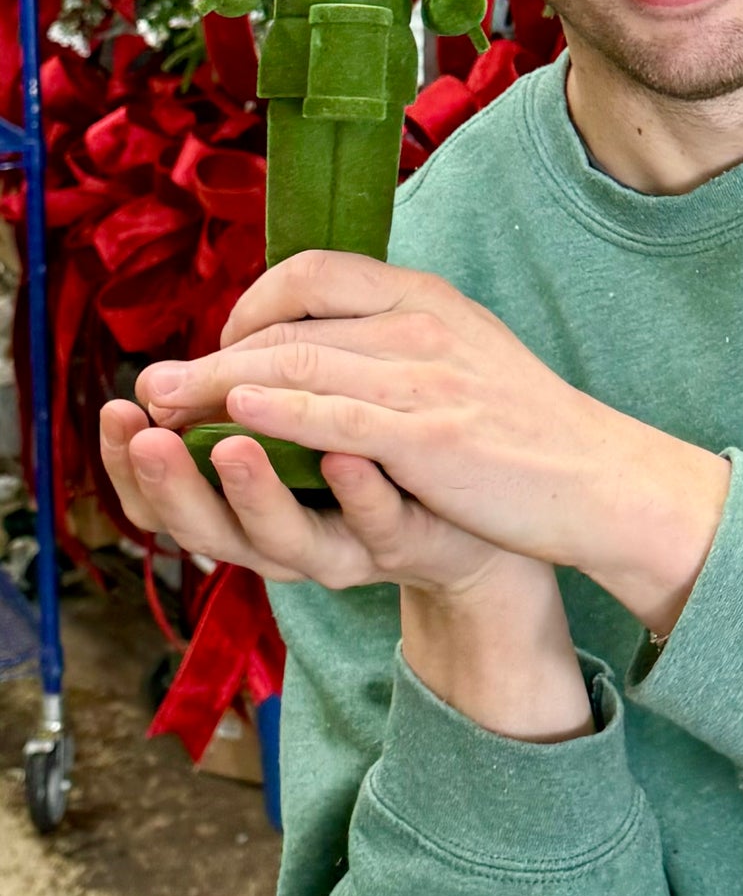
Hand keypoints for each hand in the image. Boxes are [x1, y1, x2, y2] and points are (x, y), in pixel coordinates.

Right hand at [99, 398, 517, 598]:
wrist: (476, 514)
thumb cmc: (374, 459)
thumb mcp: (306, 423)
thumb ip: (259, 392)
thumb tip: (201, 351)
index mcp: (243, 506)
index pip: (162, 500)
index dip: (127, 464)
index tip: (114, 413)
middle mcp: (282, 536)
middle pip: (207, 527)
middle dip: (172, 485)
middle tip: (146, 439)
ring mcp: (344, 544)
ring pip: (284, 537)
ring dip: (255, 491)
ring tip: (233, 445)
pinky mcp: (405, 541)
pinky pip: (376, 523)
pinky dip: (358, 492)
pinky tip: (345, 455)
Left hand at [133, 252, 730, 630]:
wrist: (600, 479)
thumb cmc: (527, 430)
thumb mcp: (464, 353)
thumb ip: (397, 338)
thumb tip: (326, 339)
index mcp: (425, 298)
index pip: (315, 272)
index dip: (254, 304)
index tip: (225, 345)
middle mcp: (420, 324)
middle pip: (289, 324)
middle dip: (211, 356)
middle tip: (156, 385)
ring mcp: (425, 377)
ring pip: (298, 366)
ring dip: (217, 386)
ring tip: (164, 407)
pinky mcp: (430, 436)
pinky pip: (337, 415)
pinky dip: (278, 412)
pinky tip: (233, 418)